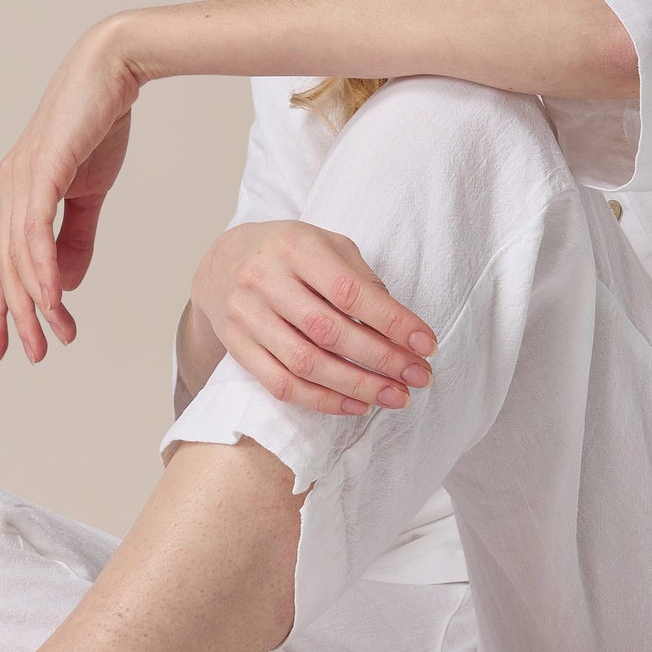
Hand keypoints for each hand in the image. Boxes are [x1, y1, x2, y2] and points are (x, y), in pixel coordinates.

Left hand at [0, 20, 142, 363]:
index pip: (0, 261)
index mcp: (19, 193)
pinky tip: (49, 297)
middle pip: (2, 266)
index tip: (5, 345)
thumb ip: (75, 237)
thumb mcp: (90, 192)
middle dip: (15, 316)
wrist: (114, 70)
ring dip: (33, 301)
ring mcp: (21, 178)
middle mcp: (10, 188)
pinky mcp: (42, 168)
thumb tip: (61, 283)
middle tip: (32, 354)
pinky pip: (35, 229)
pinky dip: (40, 267)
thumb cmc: (99, 123)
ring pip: (16, 255)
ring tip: (52, 334)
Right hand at [193, 220, 436, 414]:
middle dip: (381, 359)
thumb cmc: (292, 254)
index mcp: (296, 248)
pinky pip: (281, 384)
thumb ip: (362, 281)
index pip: (349, 291)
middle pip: (329, 331)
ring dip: (357, 386)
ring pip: (306, 364)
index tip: (425, 344)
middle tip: (418, 377)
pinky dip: (322, 401)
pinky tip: (356, 405)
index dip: (391, 321)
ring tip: (395, 397)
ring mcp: (247, 316)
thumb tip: (401, 331)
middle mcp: (265, 280)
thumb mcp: (329, 247)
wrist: (225, 263)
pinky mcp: (237, 346)